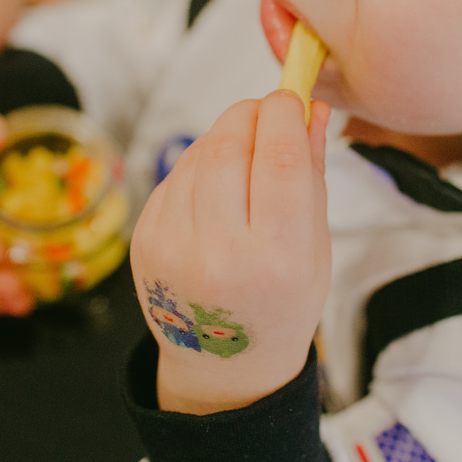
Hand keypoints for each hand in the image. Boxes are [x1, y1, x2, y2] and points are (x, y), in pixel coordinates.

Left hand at [130, 90, 331, 414]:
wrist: (225, 364)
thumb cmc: (282, 303)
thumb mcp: (316, 246)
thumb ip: (312, 172)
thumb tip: (311, 107)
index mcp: (277, 259)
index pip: (279, 158)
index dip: (285, 112)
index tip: (291, 97)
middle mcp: (220, 255)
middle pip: (229, 146)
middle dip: (250, 114)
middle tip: (267, 113)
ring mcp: (174, 249)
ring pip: (198, 154)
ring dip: (224, 138)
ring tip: (245, 161)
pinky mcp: (145, 241)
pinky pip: (174, 177)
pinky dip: (198, 167)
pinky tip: (216, 192)